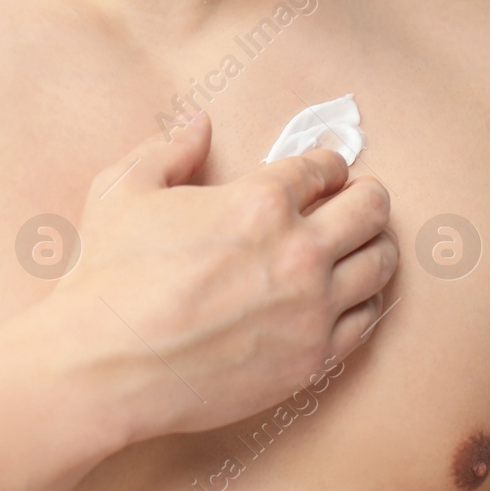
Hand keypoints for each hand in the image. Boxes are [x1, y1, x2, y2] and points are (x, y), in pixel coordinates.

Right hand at [40, 112, 396, 441]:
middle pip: (371, 210)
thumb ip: (169, 149)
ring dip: (378, 245)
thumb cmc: (110, 277)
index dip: (329, 164)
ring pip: (380, 264)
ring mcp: (313, 308)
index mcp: (260, 202)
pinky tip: (355, 295)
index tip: (328, 172)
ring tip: (368, 244)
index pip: (324, 168)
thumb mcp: (124, 190)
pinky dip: (367, 301)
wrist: (109, 367)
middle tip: (363, 200)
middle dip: (369, 197)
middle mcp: (299, 251)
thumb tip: (200, 124)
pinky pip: (367, 320)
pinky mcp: (315, 357)